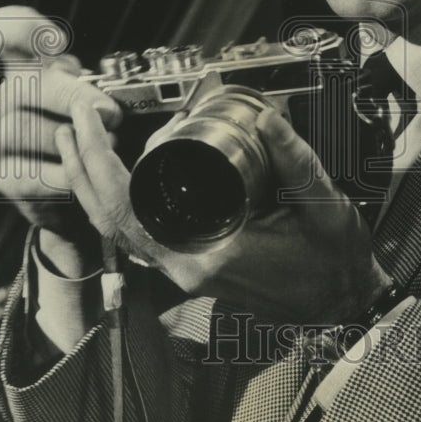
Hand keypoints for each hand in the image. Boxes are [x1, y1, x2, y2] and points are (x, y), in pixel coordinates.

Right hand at [0, 6, 122, 274]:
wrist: (81, 187)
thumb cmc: (91, 132)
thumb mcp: (102, 98)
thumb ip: (103, 86)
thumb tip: (121, 95)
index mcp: (29, 68)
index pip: (7, 28)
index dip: (23, 28)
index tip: (57, 42)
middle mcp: (4, 97)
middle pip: (26, 84)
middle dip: (73, 98)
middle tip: (109, 113)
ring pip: (24, 128)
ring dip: (71, 139)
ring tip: (103, 147)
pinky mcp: (3, 175)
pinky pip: (27, 173)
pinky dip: (59, 175)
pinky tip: (79, 175)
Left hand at [55, 101, 390, 325]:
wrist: (343, 302)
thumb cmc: (333, 261)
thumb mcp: (323, 205)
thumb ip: (296, 160)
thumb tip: (264, 120)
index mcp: (208, 255)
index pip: (130, 209)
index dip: (100, 163)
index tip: (91, 122)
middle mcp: (187, 268)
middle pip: (111, 218)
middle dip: (84, 166)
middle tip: (77, 120)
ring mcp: (186, 272)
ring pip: (120, 230)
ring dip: (96, 186)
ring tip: (85, 142)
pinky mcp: (193, 268)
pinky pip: (140, 236)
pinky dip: (119, 205)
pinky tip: (118, 178)